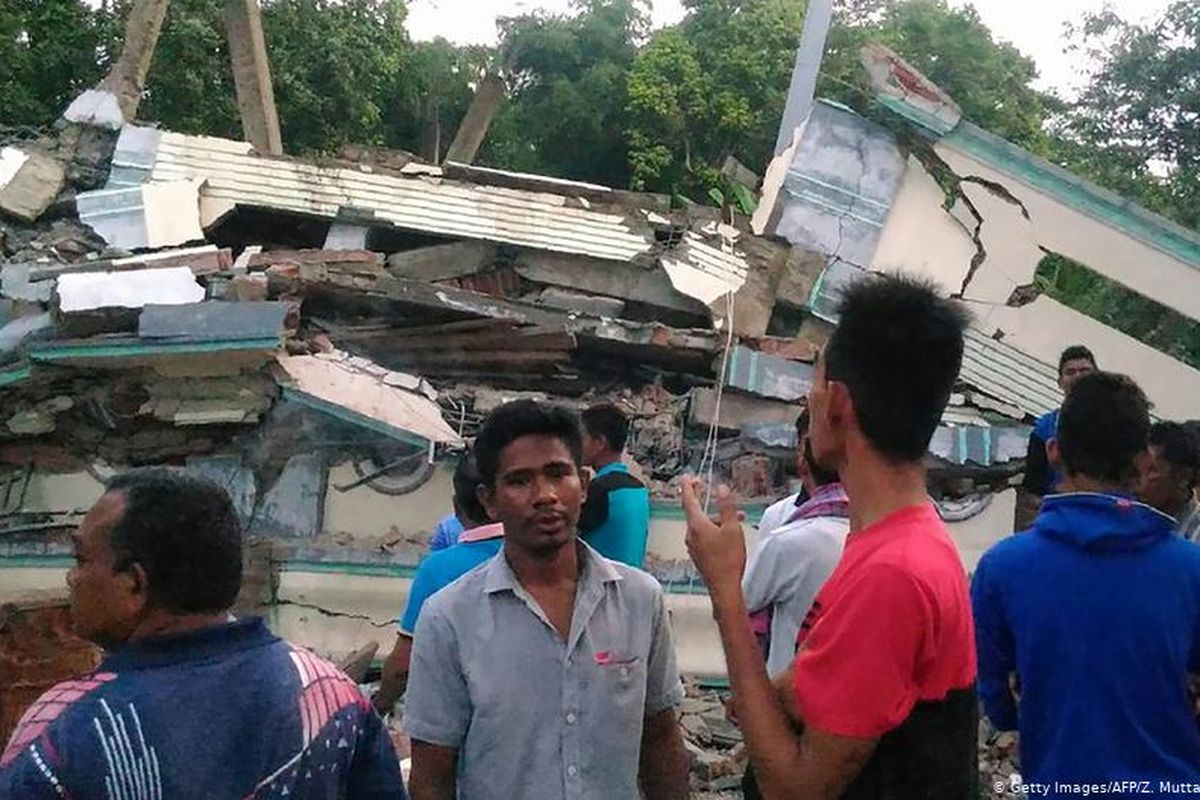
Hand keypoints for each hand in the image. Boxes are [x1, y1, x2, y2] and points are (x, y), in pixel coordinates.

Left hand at [680, 476, 745, 596]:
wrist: (724, 587)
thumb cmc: (728, 560)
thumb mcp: (732, 528)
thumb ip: (726, 507)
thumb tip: (721, 488)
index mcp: (697, 525)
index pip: (688, 499)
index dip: (688, 486)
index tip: (687, 476)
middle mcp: (691, 534)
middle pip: (695, 512)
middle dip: (704, 501)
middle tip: (705, 488)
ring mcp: (693, 545)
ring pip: (702, 525)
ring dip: (715, 518)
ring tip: (735, 519)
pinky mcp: (698, 554)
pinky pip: (703, 536)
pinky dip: (713, 530)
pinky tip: (728, 534)